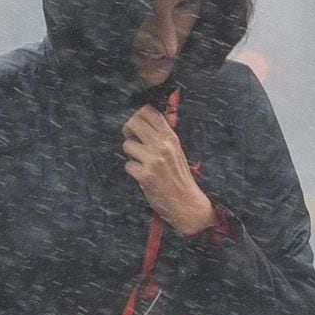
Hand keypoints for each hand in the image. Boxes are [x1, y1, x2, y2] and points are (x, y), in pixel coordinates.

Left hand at [121, 105, 214, 234]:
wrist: (187, 203)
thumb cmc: (179, 177)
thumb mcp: (175, 151)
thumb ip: (161, 136)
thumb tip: (140, 122)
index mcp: (171, 137)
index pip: (149, 111)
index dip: (138, 116)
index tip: (138, 127)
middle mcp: (163, 145)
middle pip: (133, 122)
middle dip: (128, 131)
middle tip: (134, 142)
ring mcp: (154, 160)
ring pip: (127, 144)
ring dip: (130, 154)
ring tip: (142, 163)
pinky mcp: (146, 175)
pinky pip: (128, 165)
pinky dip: (133, 171)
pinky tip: (143, 176)